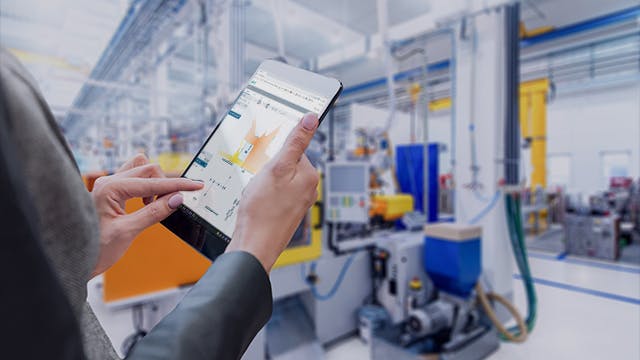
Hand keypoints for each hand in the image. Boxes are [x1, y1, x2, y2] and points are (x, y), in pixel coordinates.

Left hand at [90, 154, 202, 276]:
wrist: (74, 260)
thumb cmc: (94, 248)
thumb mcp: (128, 232)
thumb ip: (154, 213)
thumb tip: (177, 199)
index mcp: (110, 188)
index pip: (152, 182)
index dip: (177, 185)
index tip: (196, 185)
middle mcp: (108, 181)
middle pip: (148, 169)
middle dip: (165, 184)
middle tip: (173, 204)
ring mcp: (109, 185)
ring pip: (141, 169)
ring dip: (154, 183)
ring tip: (155, 205)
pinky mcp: (111, 191)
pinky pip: (134, 179)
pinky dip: (146, 187)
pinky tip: (146, 204)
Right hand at [226, 113, 319, 272]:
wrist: (254, 246)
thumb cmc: (263, 210)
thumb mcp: (277, 168)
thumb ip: (295, 142)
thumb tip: (312, 119)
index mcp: (311, 176)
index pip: (294, 149)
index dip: (275, 153)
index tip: (265, 160)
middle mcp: (309, 189)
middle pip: (286, 164)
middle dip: (268, 168)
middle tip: (258, 180)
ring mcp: (298, 202)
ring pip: (278, 180)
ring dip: (263, 182)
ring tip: (256, 194)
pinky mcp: (287, 212)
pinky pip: (274, 194)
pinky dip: (263, 195)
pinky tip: (256, 203)